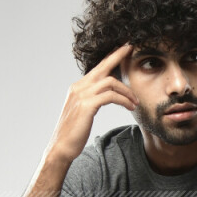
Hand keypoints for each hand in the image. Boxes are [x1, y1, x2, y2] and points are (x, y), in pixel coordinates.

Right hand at [45, 42, 137, 163]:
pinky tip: (130, 107)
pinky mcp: (87, 105)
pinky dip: (124, 100)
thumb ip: (91, 100)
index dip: (110, 58)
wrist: (61, 147)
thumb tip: (103, 97)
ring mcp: (82, 95)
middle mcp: (79, 87)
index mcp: (77, 87)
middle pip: (103, 67)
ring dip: (127, 91)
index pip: (97, 68)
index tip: (122, 50)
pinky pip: (111, 96)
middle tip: (131, 49)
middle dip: (118, 56)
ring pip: (110, 82)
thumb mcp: (82, 111)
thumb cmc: (73, 133)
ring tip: (135, 101)